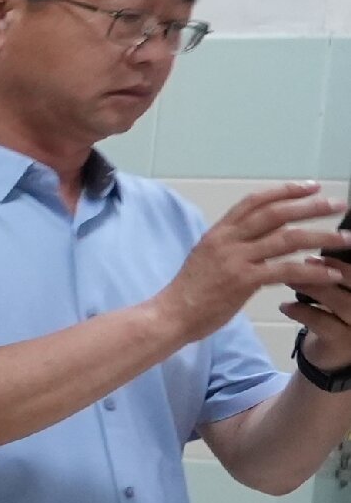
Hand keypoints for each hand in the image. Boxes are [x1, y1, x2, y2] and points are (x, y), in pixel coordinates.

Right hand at [160, 182, 343, 339]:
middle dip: (311, 206)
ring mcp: (235, 259)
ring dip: (321, 237)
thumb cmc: (189, 292)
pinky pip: (286, 271)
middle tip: (338, 204)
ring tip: (345, 239)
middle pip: (276, 214)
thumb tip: (261, 239)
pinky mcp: (243, 281)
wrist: (170, 315)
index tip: (311, 186)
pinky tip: (330, 273)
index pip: (255, 201)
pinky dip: (312, 271)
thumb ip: (233, 246)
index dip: (285, 191)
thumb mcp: (207, 258)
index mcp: (219, 232)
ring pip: (287, 239)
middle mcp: (227, 240)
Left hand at [282, 244, 350, 363]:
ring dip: (313, 287)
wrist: (332, 356)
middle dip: (333, 269)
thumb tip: (325, 236)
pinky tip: (285, 306)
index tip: (328, 244)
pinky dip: (301, 311)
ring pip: (341, 302)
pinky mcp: (341, 344)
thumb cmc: (337, 313)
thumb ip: (339, 270)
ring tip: (290, 279)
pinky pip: (322, 323)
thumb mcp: (342, 290)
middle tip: (308, 259)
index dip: (348, 259)